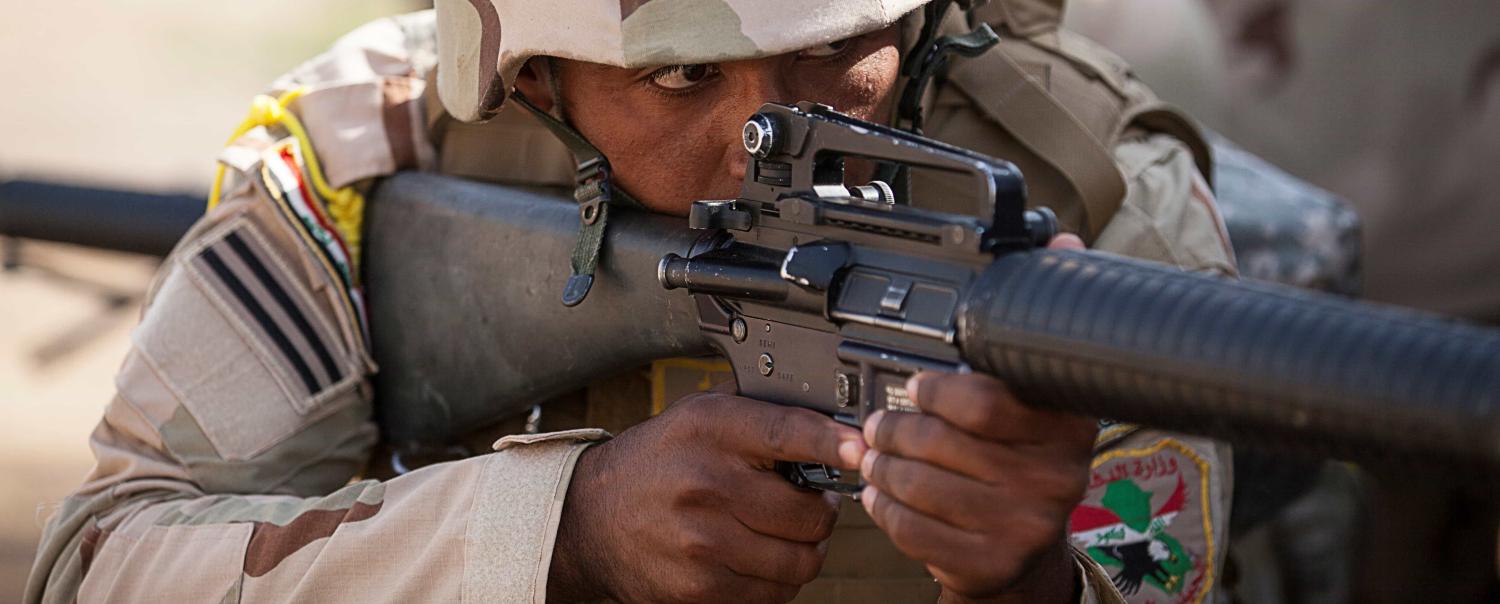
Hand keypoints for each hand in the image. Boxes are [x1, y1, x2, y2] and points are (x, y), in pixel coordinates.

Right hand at [548, 389, 864, 603]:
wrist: (589, 518)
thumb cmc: (655, 463)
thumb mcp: (696, 417)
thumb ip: (756, 416)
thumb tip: (831, 425)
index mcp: (709, 429)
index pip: (790, 432)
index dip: (836, 443)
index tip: (863, 451)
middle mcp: (706, 482)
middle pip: (808, 512)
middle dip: (820, 512)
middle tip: (808, 505)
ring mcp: (703, 540)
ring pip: (799, 560)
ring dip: (805, 551)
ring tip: (787, 536)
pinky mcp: (700, 586)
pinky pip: (773, 593)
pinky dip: (779, 582)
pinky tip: (760, 560)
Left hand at [858, 234, 1094, 602]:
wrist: (1027, 553)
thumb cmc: (1023, 458)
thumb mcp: (1039, 393)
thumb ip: (1035, 322)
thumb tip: (1064, 240)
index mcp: (1068, 423)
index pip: (984, 399)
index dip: (936, 390)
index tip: (919, 385)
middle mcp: (1056, 477)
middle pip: (939, 442)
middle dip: (894, 429)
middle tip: (879, 424)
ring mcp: (1024, 525)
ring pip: (918, 485)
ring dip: (883, 467)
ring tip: (876, 456)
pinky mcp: (990, 564)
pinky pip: (912, 529)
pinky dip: (885, 507)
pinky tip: (884, 494)